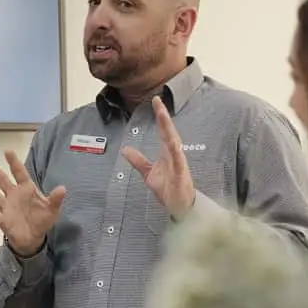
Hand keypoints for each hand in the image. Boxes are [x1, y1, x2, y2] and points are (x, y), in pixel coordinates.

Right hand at [0, 150, 65, 256]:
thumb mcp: (52, 209)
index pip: (19, 173)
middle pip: (3, 181)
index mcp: (26, 189)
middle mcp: (13, 195)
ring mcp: (7, 207)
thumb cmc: (41, 219)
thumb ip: (55, 199)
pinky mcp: (3, 220)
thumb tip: (63, 189)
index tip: (7, 151)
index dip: (14, 162)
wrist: (33, 237)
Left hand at [122, 95, 195, 218]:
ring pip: (173, 142)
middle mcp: (174, 154)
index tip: (155, 101)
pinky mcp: (181, 174)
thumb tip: (125, 149)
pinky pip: (179, 162)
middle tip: (158, 101)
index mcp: (167, 152)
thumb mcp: (148, 173)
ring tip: (163, 116)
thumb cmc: (168, 188)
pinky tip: (173, 143)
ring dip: (168, 129)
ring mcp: (178, 163)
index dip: (159, 116)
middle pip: (168, 131)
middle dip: (163, 116)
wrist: (178, 206)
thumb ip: (138, 160)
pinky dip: (176, 152)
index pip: (162, 130)